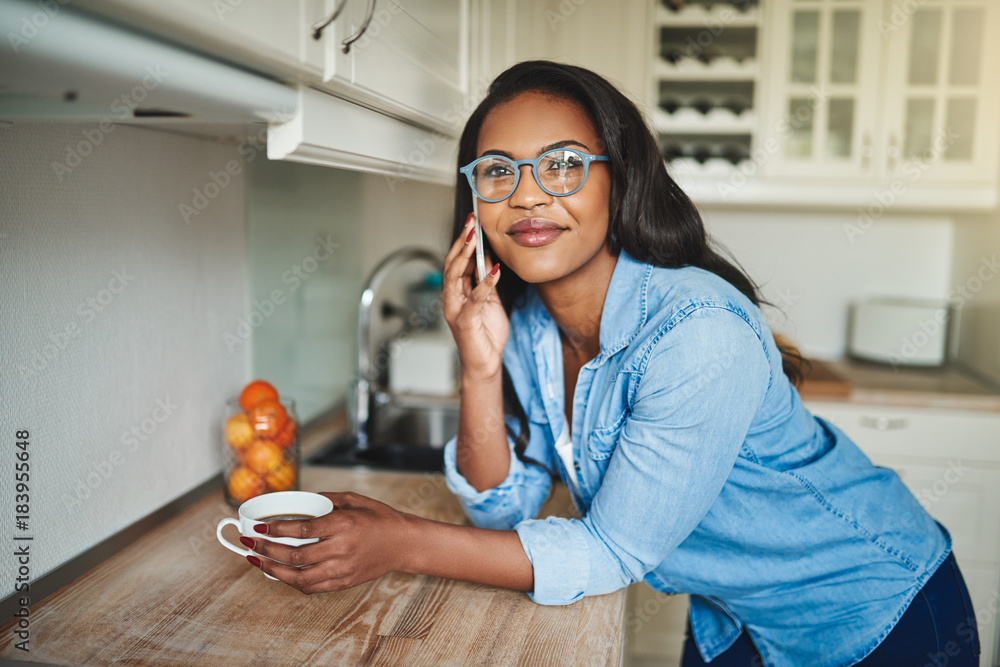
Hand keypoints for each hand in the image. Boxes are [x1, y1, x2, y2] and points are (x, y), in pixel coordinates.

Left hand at [245, 492, 410, 593]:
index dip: (276, 530)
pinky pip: (313, 587)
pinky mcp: (344, 582)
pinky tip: (281, 574)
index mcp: (343, 525)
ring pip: (299, 576)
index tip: (261, 527)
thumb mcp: (355, 500)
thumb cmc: (380, 518)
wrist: (403, 543)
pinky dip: (293, 582)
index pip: (301, 530)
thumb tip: (302, 501)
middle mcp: (341, 549)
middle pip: (294, 555)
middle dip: (267, 550)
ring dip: (274, 570)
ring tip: (258, 562)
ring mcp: (342, 569)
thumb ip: (327, 500)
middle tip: (251, 543)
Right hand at [442, 213, 509, 380]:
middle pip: (452, 263)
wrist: (486, 363)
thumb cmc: (487, 335)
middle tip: (471, 222)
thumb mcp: (490, 302)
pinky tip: (495, 270)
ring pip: (455, 276)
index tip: (472, 222)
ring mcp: (455, 309)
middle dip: (461, 241)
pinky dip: (485, 283)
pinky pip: (474, 298)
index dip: (463, 241)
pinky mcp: (465, 321)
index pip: (456, 261)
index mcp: (456, 292)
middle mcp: (451, 298)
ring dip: (465, 255)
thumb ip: (485, 282)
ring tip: (475, 239)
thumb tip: (489, 258)